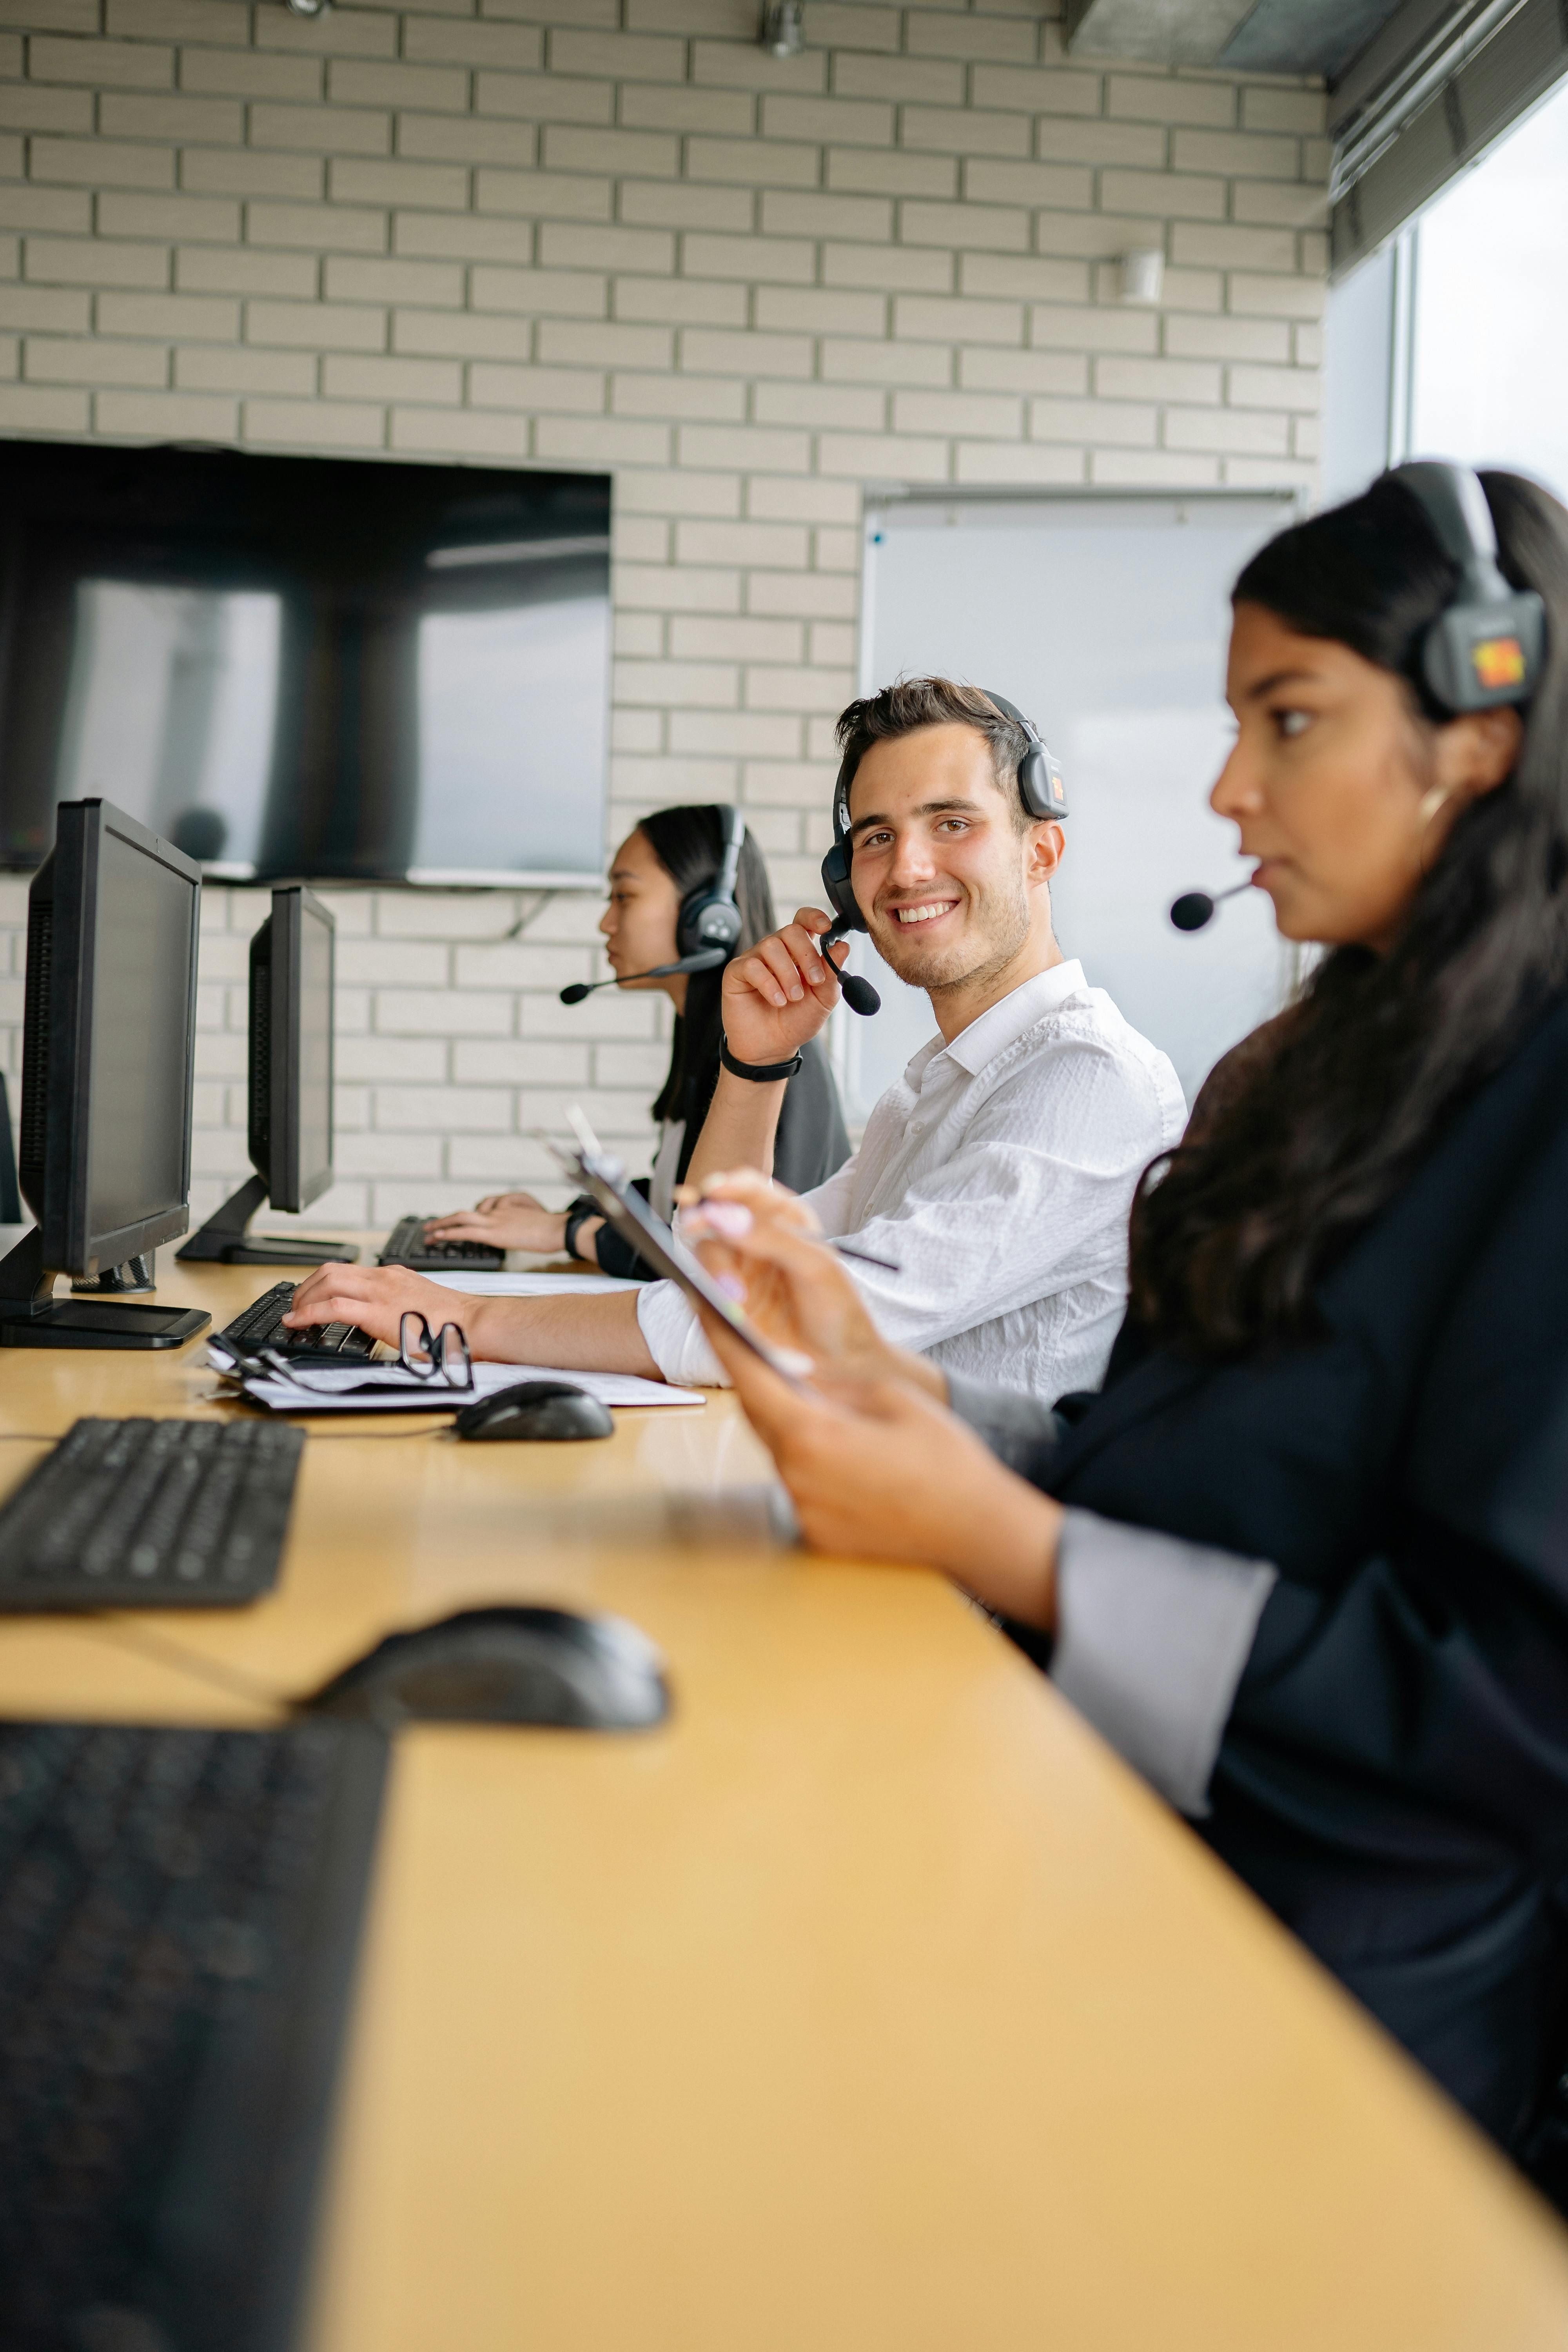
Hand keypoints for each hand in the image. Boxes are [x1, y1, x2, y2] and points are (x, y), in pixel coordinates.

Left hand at [284, 1261, 483, 1350]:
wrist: (471, 1322)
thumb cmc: (453, 1321)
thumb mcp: (420, 1304)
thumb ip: (400, 1306)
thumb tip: (389, 1323)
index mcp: (393, 1276)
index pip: (348, 1270)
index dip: (322, 1282)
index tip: (312, 1296)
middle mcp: (384, 1278)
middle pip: (331, 1270)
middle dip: (306, 1287)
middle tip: (297, 1305)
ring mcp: (380, 1291)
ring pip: (327, 1282)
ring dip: (304, 1298)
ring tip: (295, 1315)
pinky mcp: (377, 1311)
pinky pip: (333, 1307)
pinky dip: (309, 1313)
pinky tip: (298, 1323)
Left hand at [423, 1191, 566, 1253]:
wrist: (557, 1229)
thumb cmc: (552, 1226)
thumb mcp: (535, 1216)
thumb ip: (521, 1217)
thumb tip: (511, 1228)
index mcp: (507, 1208)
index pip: (482, 1210)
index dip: (467, 1218)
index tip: (456, 1225)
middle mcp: (497, 1212)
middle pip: (466, 1212)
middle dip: (446, 1220)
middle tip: (432, 1227)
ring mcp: (494, 1221)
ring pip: (461, 1218)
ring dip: (442, 1225)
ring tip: (429, 1233)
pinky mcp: (493, 1232)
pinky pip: (465, 1231)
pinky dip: (450, 1233)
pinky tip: (439, 1236)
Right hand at [676, 1167, 940, 1394]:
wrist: (841, 1366)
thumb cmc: (839, 1311)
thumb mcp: (815, 1266)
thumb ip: (772, 1238)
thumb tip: (725, 1216)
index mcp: (786, 1221)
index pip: (750, 1190)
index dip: (729, 1185)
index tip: (713, 1189)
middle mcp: (758, 1242)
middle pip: (718, 1219)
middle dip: (706, 1223)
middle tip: (697, 1227)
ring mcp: (741, 1272)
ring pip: (707, 1254)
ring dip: (713, 1270)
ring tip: (734, 1297)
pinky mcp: (728, 1304)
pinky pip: (704, 1289)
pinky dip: (709, 1296)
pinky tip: (730, 1310)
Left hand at [695, 1310, 1060, 1627]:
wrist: (979, 1532)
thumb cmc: (947, 1464)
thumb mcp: (893, 1399)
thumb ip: (836, 1384)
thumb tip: (800, 1374)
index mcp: (813, 1435)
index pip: (750, 1380)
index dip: (723, 1341)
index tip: (704, 1310)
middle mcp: (797, 1477)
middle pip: (760, 1417)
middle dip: (760, 1382)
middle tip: (761, 1351)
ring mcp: (805, 1511)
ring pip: (781, 1452)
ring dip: (791, 1424)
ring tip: (822, 1406)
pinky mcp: (817, 1535)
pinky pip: (800, 1485)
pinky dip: (811, 1461)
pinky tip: (847, 1455)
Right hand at [719, 908, 849, 1068]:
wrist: (772, 1049)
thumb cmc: (796, 1021)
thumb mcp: (822, 999)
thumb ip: (832, 973)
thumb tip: (843, 946)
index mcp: (798, 952)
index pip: (803, 920)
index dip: (814, 917)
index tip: (826, 927)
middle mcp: (776, 951)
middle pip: (790, 930)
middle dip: (806, 955)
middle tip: (814, 982)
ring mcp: (755, 959)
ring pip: (771, 946)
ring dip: (787, 974)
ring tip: (792, 998)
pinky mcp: (736, 972)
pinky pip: (752, 965)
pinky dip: (768, 984)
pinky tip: (777, 1001)